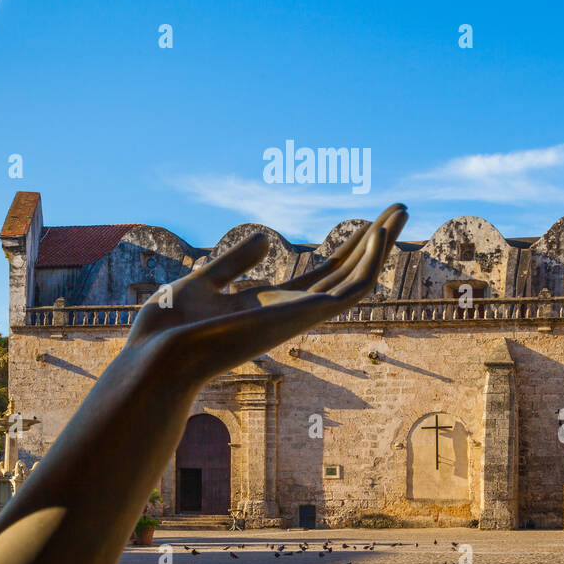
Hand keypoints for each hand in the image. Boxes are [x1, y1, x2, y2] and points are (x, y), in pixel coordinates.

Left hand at [124, 204, 407, 385]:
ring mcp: (301, 315)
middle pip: (347, 271)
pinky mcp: (305, 317)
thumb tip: (263, 238)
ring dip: (382, 242)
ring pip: (360, 278)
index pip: (323, 274)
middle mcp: (293, 312)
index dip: (348, 248)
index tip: (368, 224)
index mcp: (272, 305)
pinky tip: (380, 231)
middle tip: (400, 209)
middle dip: (373, 240)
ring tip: (402, 208)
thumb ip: (235, 262)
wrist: (161, 356)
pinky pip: (352, 289)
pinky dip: (371, 261)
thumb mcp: (204, 282)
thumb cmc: (172, 331)